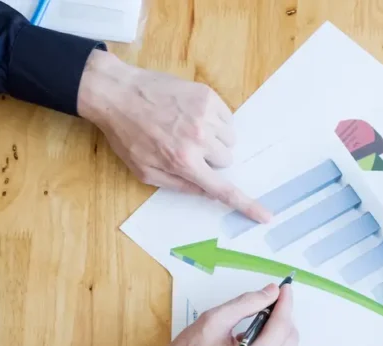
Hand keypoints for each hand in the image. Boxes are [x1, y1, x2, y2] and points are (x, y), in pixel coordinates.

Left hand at [77, 50, 270, 222]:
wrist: (117, 93)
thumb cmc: (127, 135)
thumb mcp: (144, 171)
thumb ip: (178, 185)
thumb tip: (206, 192)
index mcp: (183, 162)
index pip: (223, 189)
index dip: (247, 205)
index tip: (266, 215)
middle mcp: (199, 139)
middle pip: (227, 159)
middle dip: (211, 158)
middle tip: (187, 148)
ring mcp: (205, 115)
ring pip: (229, 138)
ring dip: (214, 138)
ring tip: (188, 129)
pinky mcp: (207, 96)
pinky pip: (227, 117)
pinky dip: (215, 120)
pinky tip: (191, 115)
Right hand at [122, 283, 298, 345]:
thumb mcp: (213, 321)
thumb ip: (246, 303)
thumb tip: (272, 292)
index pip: (281, 326)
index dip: (285, 303)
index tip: (284, 287)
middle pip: (290, 339)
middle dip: (283, 317)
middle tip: (269, 302)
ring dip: (280, 333)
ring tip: (257, 323)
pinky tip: (255, 342)